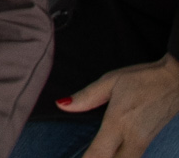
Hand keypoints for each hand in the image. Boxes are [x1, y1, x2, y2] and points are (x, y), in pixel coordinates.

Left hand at [58, 54, 178, 157]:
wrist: (176, 80)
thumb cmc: (142, 79)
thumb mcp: (111, 81)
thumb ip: (86, 97)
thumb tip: (62, 105)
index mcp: (118, 122)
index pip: (100, 153)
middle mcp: (133, 137)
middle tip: (84, 156)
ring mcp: (144, 142)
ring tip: (96, 154)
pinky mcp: (150, 142)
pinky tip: (111, 153)